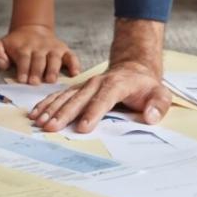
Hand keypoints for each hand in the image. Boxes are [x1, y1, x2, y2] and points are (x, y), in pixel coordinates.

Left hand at [0, 25, 79, 83]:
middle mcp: (39, 47)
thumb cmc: (15, 44)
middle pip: (39, 59)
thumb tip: (1, 62)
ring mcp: (53, 48)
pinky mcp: (64, 50)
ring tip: (51, 80)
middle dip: (37, 71)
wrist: (32, 29)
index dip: (23, 69)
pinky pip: (71, 56)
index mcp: (23, 47)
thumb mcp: (0, 45)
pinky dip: (74, 64)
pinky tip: (75, 73)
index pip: (23, 58)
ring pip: (54, 58)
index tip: (22, 80)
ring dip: (53, 69)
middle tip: (35, 83)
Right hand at [29, 59, 170, 132]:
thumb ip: (158, 106)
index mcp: (118, 84)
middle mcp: (98, 82)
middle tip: (51, 127)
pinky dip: (48, 103)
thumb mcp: (161, 94)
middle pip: (80, 98)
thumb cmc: (146, 87)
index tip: (82, 127)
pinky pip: (60, 95)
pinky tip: (36, 112)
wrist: (133, 69)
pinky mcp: (78, 88)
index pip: (104, 99)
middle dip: (65, 113)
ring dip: (52, 109)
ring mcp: (86, 84)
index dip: (93, 113)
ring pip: (66, 96)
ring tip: (39, 121)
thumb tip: (150, 117)